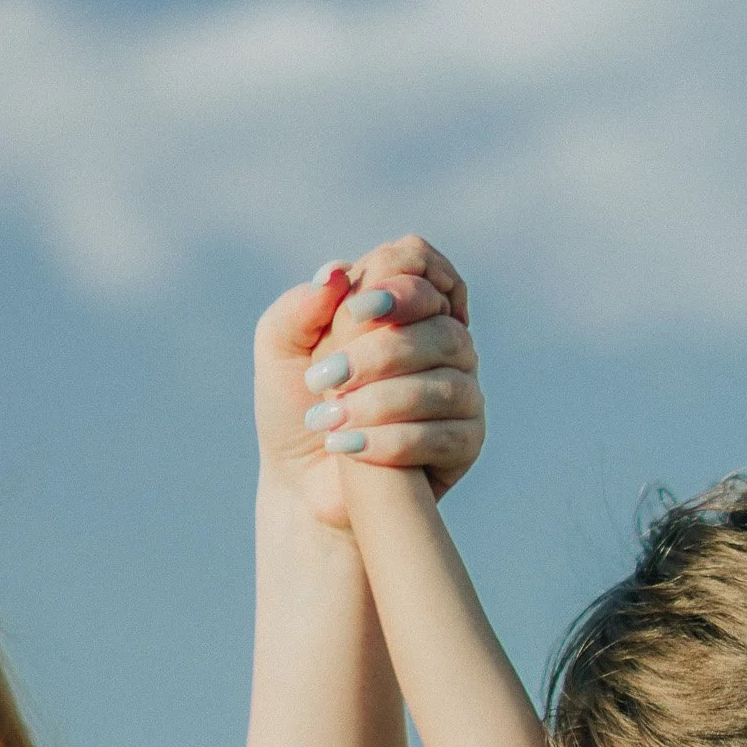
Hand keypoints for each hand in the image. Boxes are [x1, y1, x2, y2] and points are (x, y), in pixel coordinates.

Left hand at [256, 236, 483, 529]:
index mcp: (400, 305)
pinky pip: (445, 434)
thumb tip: (337, 273)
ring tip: (328, 419)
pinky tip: (349, 449)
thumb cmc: (294, 409)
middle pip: (440, 327)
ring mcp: (461, 390)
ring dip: (380, 400)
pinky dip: (393, 440)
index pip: (422, 264)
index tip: (355, 312)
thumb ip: (301, 307)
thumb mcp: (280, 349)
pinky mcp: (466, 441)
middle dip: (379, 352)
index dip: (398, 282)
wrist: (302, 482)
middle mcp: (441, 342)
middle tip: (323, 379)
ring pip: (445, 382)